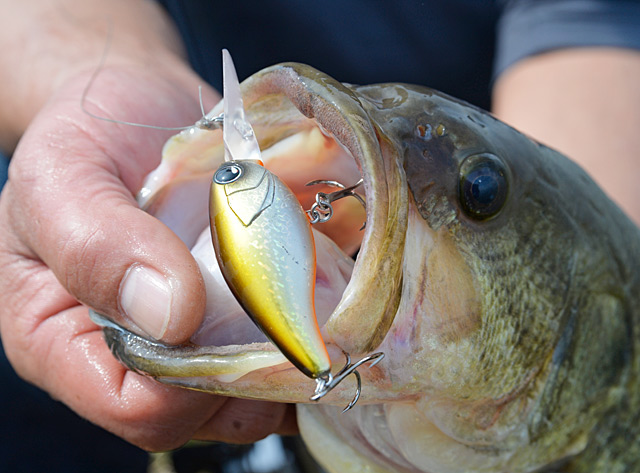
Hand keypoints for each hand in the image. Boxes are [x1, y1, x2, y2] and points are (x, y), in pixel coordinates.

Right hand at [0, 65, 296, 449]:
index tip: (224, 312)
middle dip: (255, 369)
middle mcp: (137, 355)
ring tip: (308, 286)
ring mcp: (195, 337)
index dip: (188, 381)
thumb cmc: (85, 137)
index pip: (135, 407)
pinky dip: (311, 326)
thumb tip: (171, 314)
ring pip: (256, 389)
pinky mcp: (237, 314)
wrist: (139, 105)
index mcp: (66, 342)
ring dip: (293, 347)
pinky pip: (284, 346)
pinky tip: (323, 283)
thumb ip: (95, 245)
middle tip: (285, 299)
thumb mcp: (62, 175)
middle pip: (206, 411)